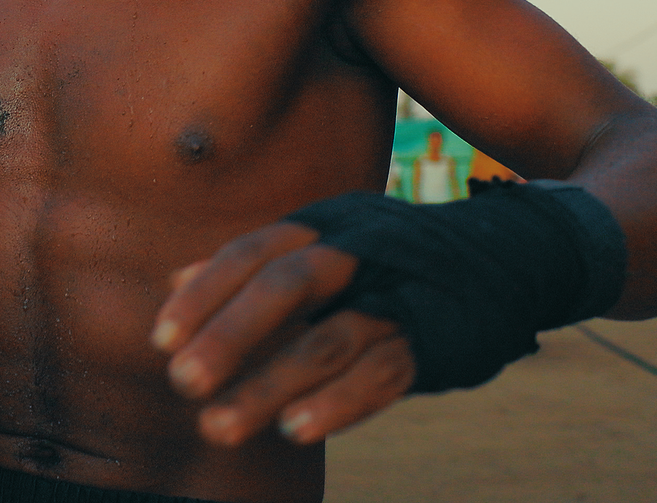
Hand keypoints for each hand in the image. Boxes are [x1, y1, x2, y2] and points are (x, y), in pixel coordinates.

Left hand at [152, 222, 415, 447]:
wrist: (497, 261)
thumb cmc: (382, 262)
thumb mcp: (318, 247)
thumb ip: (249, 267)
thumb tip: (174, 280)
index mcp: (321, 226)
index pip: (252, 252)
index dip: (204, 293)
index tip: (160, 340)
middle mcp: (358, 250)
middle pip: (288, 283)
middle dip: (231, 333)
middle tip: (182, 382)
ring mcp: (398, 293)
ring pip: (330, 338)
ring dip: (270, 384)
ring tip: (218, 426)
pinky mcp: (432, 339)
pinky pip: (381, 373)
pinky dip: (336, 402)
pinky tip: (294, 431)